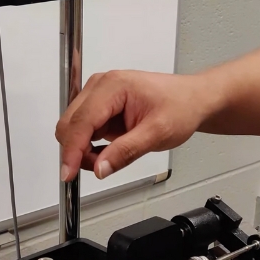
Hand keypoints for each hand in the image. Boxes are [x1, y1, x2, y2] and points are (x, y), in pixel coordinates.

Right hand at [55, 70, 217, 180]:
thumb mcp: (157, 133)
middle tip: (101, 168)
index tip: (68, 173)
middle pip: (69, 125)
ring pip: (72, 129)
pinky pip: (82, 131)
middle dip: (77, 152)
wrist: (191, 100)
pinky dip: (88, 147)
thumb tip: (99, 168)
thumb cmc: (180, 107)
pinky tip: (108, 151)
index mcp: (112, 86)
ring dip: (82, 151)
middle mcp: (99, 87)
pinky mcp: (98, 107)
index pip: (80, 121)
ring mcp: (97, 96)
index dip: (72, 150)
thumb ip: (126, 151)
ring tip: (111, 158)